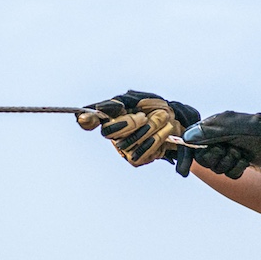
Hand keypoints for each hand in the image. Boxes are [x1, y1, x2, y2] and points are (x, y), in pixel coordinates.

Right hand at [78, 91, 200, 169]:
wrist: (174, 121)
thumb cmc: (153, 108)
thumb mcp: (139, 100)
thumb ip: (120, 103)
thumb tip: (100, 108)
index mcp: (110, 116)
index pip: (90, 120)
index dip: (86, 120)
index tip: (86, 118)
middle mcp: (113, 134)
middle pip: (109, 132)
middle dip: (130, 123)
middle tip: (144, 116)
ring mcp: (123, 148)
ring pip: (128, 142)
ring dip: (150, 129)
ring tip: (162, 118)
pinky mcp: (135, 159)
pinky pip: (142, 153)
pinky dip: (157, 140)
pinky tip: (164, 131)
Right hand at [182, 111, 260, 179]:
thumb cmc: (253, 129)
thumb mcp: (228, 127)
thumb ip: (207, 132)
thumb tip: (186, 136)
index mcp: (212, 128)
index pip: (193, 142)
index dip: (190, 154)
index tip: (188, 167)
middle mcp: (217, 140)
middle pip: (204, 159)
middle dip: (217, 158)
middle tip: (228, 150)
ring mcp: (228, 151)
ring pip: (217, 168)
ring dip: (229, 163)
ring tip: (240, 153)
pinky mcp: (237, 162)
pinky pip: (229, 174)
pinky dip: (237, 168)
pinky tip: (245, 160)